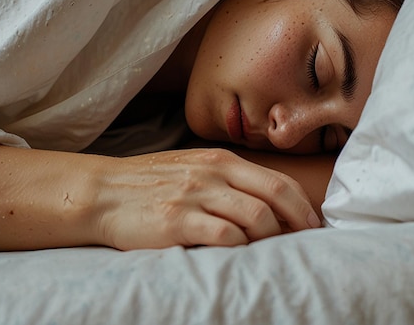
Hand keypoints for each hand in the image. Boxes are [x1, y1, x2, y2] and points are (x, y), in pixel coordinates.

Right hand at [92, 148, 320, 249]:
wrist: (101, 192)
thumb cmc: (148, 184)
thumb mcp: (192, 168)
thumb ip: (227, 180)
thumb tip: (266, 206)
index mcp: (219, 159)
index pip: (277, 179)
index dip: (302, 204)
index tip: (312, 223)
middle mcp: (212, 173)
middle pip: (275, 196)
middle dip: (299, 222)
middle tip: (307, 241)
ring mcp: (195, 196)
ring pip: (256, 218)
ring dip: (269, 239)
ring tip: (268, 252)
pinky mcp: (178, 221)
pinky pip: (226, 237)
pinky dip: (240, 248)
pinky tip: (235, 253)